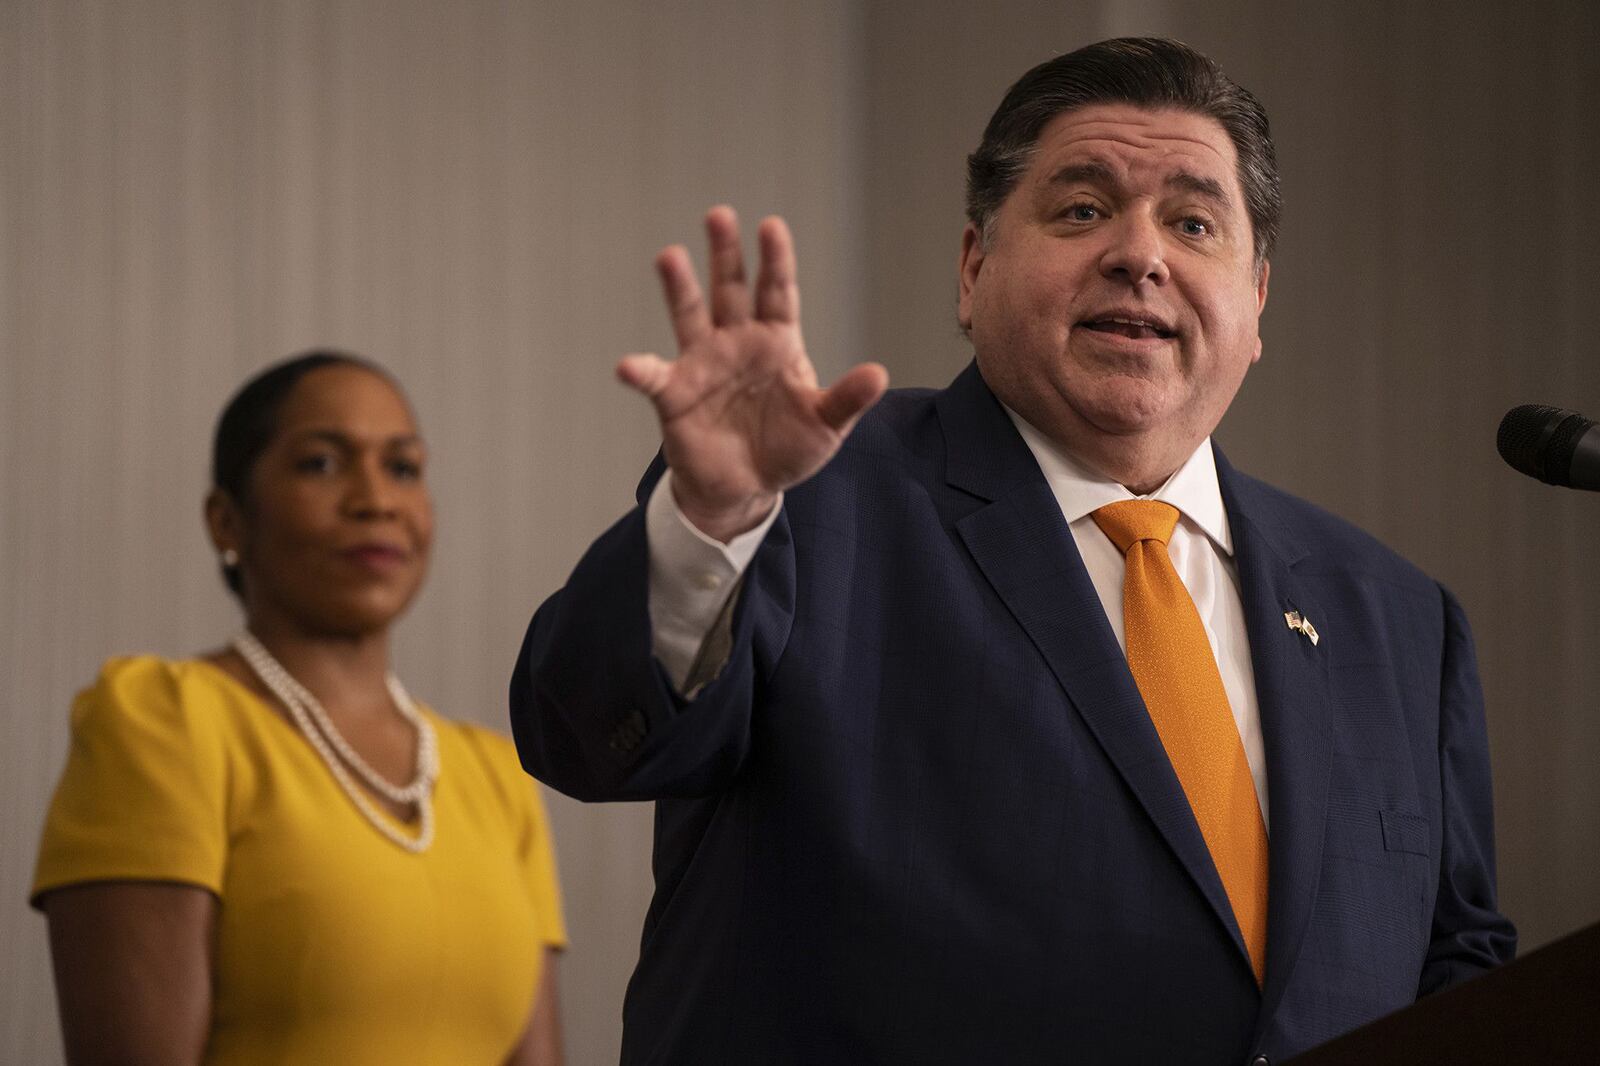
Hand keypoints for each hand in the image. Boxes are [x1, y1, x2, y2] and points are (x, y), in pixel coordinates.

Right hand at [617, 206, 887, 541]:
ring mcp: (703, 364)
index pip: (777, 292)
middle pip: (731, 289)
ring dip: (680, 287)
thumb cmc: (788, 450)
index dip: (775, 260)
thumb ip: (846, 399)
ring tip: (669, 256)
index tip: (771, 226)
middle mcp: (737, 342)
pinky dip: (640, 371)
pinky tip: (629, 366)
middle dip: (726, 253)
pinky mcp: (675, 395)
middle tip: (719, 215)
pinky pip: (654, 378)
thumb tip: (879, 374)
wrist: (745, 489)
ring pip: (690, 316)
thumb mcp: (826, 427)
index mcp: (778, 342)